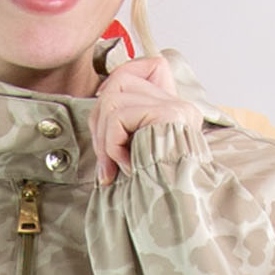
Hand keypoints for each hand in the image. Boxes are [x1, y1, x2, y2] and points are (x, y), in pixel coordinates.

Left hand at [90, 55, 205, 187]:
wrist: (174, 209)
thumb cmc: (153, 191)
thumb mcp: (134, 154)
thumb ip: (123, 128)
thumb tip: (95, 117)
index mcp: (174, 109)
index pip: (147, 65)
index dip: (117, 83)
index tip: (109, 121)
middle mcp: (178, 103)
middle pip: (120, 81)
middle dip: (99, 122)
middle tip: (104, 164)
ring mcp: (176, 107)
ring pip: (113, 98)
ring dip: (104, 137)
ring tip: (114, 167)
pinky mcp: (168, 114)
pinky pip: (119, 116)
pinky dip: (112, 144)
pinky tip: (126, 166)